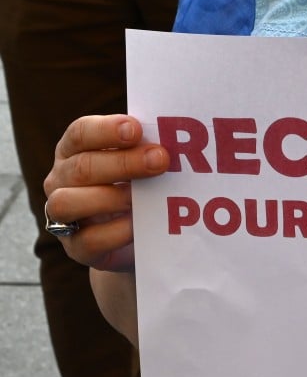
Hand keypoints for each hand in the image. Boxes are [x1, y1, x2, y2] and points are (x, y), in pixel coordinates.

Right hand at [43, 115, 169, 271]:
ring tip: (142, 197)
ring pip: (67, 202)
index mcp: (75, 151)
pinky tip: (138, 225)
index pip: (80, 133)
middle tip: (160, 159)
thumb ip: (147, 152)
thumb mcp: (140, 168)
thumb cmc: (139, 190)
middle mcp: (62, 180)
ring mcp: (63, 216)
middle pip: (82, 167)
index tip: (136, 129)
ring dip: (110, 197)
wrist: (137, 240)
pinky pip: (88, 240)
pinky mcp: (76, 248)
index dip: (106, 130)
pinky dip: (115, 232)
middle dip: (124, 162)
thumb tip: (175, 141)